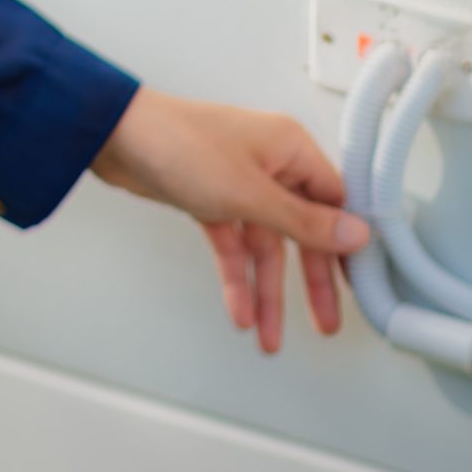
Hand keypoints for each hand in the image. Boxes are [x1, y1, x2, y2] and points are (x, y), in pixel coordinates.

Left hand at [89, 86, 370, 353]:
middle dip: (310, 281)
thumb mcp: (250, 193)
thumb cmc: (178, 144)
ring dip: (266, 290)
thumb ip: (304, 222)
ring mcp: (237, 181)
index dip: (346, 246)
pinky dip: (235, 276)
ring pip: (264, 245)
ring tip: (270, 335)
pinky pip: (232, 244)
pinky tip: (238, 308)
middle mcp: (269, 163)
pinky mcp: (208, 197)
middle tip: (324, 322)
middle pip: (301, 231)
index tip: (359, 284)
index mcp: (290, 149)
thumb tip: (356, 234)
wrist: (113, 136)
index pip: (335, 203)